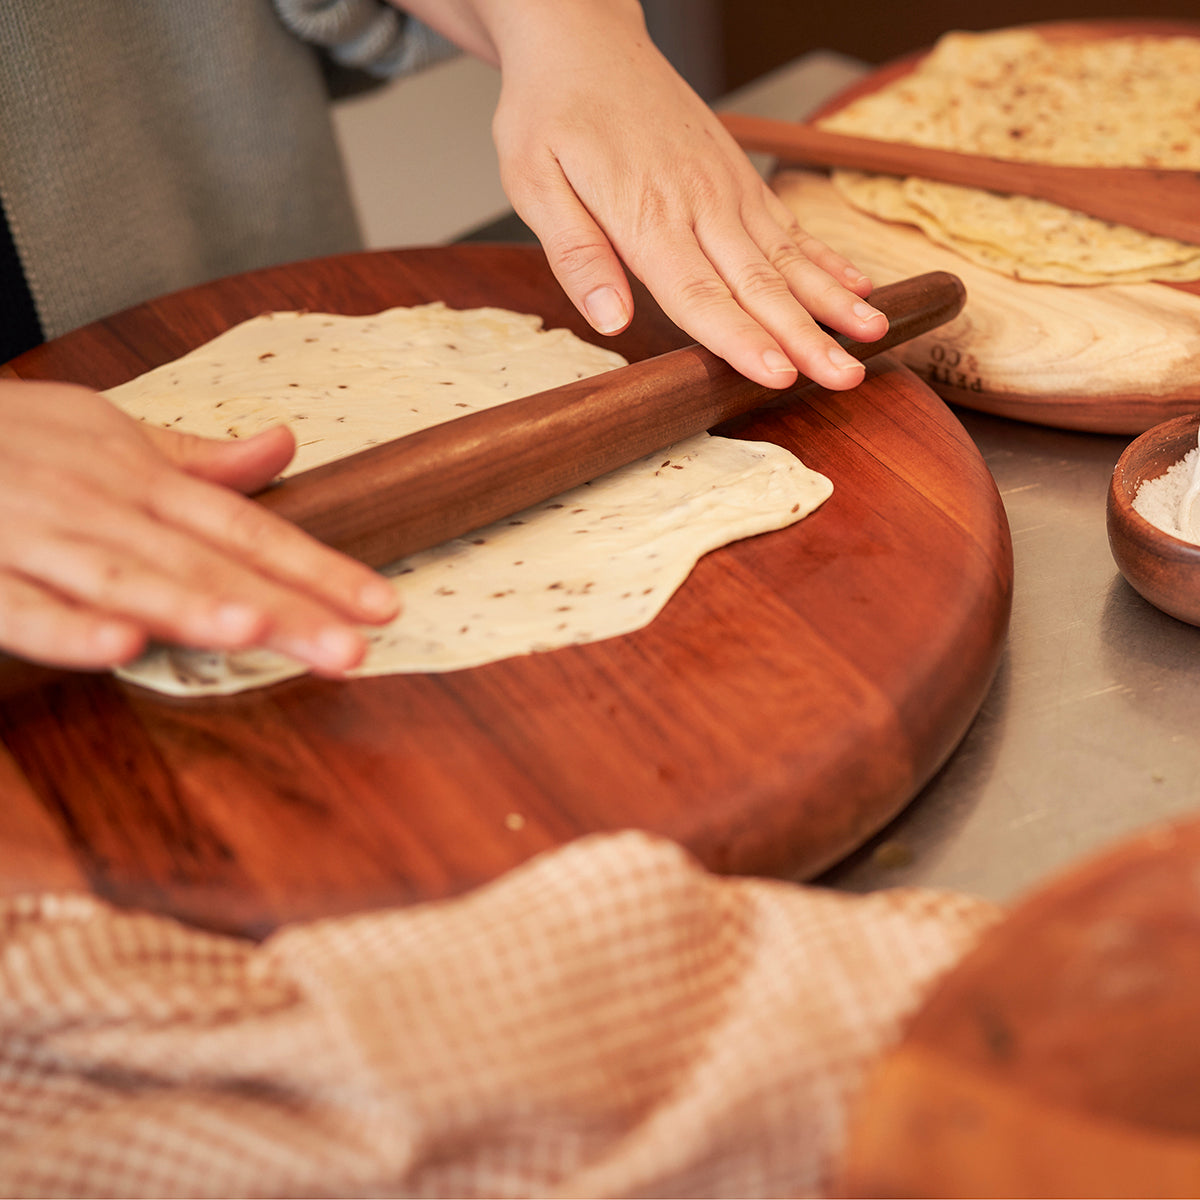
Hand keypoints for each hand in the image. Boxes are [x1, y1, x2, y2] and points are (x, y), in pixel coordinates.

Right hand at [0, 381, 398, 672]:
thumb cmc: (13, 437)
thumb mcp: (108, 432)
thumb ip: (196, 459)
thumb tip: (283, 445)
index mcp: (141, 477)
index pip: (248, 526)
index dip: (317, 567)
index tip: (381, 606)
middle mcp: (101, 503)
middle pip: (206, 561)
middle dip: (281, 607)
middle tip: (351, 648)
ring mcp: (36, 534)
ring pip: (124, 576)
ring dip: (190, 604)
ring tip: (257, 631)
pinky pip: (21, 604)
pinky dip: (67, 627)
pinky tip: (121, 646)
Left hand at [480, 0, 887, 388]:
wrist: (584, 37)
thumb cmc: (553, 110)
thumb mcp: (535, 182)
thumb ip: (578, 255)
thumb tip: (610, 320)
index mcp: (646, 214)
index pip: (700, 294)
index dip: (741, 339)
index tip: (780, 376)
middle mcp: (699, 203)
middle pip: (758, 284)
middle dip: (807, 336)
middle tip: (847, 377)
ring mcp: (726, 188)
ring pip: (787, 257)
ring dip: (833, 301)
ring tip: (875, 335)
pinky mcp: (738, 178)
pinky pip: (789, 227)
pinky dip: (826, 260)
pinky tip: (857, 287)